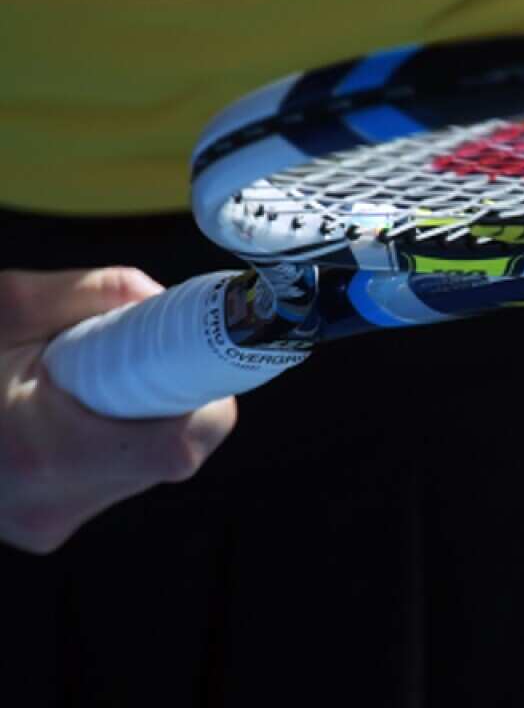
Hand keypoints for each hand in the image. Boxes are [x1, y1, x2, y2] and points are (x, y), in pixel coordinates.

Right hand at [0, 268, 236, 553]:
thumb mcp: (7, 306)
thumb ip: (97, 293)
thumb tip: (163, 298)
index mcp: (43, 454)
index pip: (181, 446)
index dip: (204, 395)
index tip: (197, 356)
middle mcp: (51, 505)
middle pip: (176, 453)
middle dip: (170, 398)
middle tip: (130, 357)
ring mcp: (47, 526)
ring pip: (149, 466)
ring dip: (139, 419)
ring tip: (75, 385)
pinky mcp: (46, 529)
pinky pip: (114, 477)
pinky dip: (109, 440)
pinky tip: (64, 414)